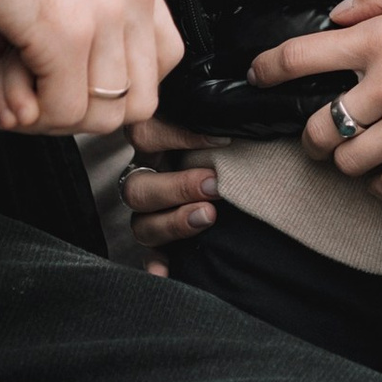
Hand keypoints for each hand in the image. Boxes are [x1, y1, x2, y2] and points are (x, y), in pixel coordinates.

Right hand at [0, 0, 178, 135]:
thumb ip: (48, 53)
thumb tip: (17, 116)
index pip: (166, 59)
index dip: (118, 85)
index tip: (72, 85)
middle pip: (139, 100)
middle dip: (81, 113)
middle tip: (29, 98)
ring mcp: (106, 14)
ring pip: (102, 115)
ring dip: (49, 118)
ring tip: (2, 88)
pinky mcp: (68, 31)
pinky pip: (63, 108)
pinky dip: (29, 113)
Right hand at [118, 112, 226, 272]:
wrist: (243, 171)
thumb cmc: (231, 141)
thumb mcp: (219, 121)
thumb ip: (217, 113)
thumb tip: (237, 109)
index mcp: (156, 141)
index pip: (146, 133)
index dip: (177, 136)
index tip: (222, 140)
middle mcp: (147, 175)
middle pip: (138, 185)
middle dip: (177, 187)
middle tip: (215, 184)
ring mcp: (150, 211)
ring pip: (140, 223)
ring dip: (173, 222)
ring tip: (208, 216)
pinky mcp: (160, 241)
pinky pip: (149, 256)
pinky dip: (156, 264)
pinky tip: (167, 272)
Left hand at [247, 0, 381, 201]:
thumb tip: (339, 13)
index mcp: (379, 39)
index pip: (300, 57)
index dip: (268, 68)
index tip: (258, 75)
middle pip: (318, 127)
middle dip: (309, 134)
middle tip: (317, 132)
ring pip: (349, 161)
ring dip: (345, 158)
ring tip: (354, 152)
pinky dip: (381, 184)